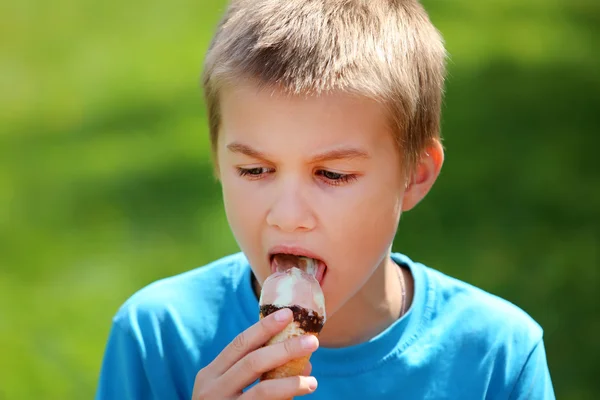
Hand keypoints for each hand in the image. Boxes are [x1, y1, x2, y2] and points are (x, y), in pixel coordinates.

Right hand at [192, 308, 319, 398]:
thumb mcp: (223, 388)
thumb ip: (249, 370)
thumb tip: (300, 356)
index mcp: (209, 374)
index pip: (239, 344)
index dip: (264, 327)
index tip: (288, 313)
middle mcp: (212, 391)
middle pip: (253, 363)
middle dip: (286, 349)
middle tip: (312, 341)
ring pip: (263, 391)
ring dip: (292, 382)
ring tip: (313, 381)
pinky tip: (300, 395)